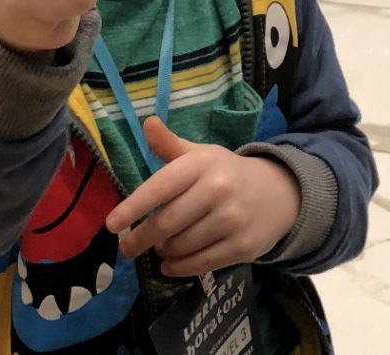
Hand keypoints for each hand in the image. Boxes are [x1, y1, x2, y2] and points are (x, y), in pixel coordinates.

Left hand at [105, 118, 300, 277]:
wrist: (277, 194)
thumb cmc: (225, 173)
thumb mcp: (200, 155)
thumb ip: (170, 145)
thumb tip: (147, 122)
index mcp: (202, 164)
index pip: (160, 187)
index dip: (133, 207)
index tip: (111, 225)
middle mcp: (218, 190)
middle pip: (166, 223)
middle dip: (140, 239)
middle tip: (127, 248)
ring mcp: (232, 220)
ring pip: (181, 246)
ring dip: (163, 251)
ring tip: (160, 247)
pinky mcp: (243, 246)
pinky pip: (200, 264)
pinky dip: (179, 268)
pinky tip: (170, 264)